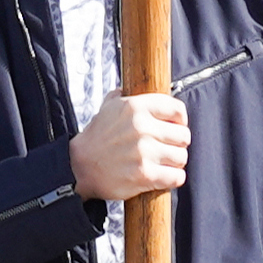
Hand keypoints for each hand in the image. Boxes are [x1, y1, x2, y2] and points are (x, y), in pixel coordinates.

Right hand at [70, 89, 188, 200]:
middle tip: (164, 148)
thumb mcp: (108, 107)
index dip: (179, 121)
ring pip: (182, 157)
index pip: (177, 110)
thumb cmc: (96, 139)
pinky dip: (172, 178)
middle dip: (176, 144)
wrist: (78, 167)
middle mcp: (141, 127)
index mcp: (134, 107)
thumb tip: (140, 84)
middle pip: (183, 136)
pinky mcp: (145, 175)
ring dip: (174, 162)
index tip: (174, 127)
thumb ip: (126, 95)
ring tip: (161, 162)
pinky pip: (177, 177)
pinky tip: (162, 176)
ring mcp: (144, 152)